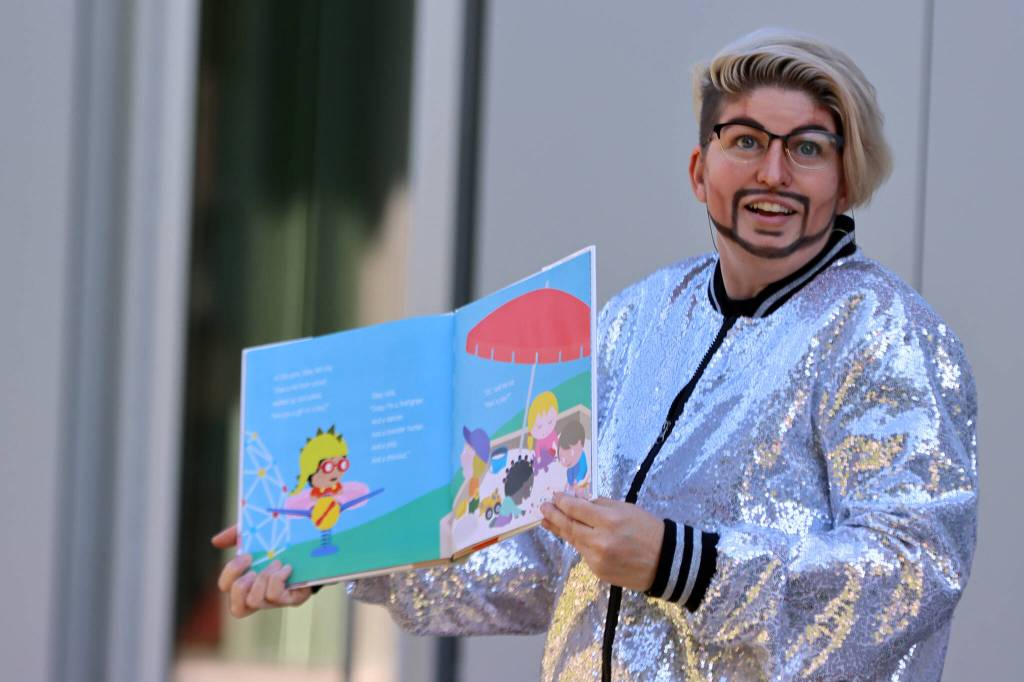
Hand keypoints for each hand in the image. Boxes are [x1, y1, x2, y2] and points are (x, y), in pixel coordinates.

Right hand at [212, 525, 312, 617]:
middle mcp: (259, 595)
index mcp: (248, 580)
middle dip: (240, 586)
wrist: (316, 542)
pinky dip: (277, 579)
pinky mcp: (293, 599)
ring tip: (275, 563)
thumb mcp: (258, 534)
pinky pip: (275, 597)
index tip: (246, 556)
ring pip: (254, 601)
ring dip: (262, 579)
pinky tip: (287, 567)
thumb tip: (215, 541)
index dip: (229, 575)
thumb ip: (236, 535)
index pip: (226, 589)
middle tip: (253, 568)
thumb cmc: (284, 542)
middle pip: (236, 609)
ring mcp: (276, 600)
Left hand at [540, 494, 662, 591]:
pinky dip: (579, 543)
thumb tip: (578, 500)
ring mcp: (598, 560)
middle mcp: (600, 542)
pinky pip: (584, 554)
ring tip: (549, 521)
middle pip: (569, 526)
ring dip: (561, 530)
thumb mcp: (626, 509)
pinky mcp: (598, 572)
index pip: (576, 509)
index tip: (555, 496)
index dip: (562, 502)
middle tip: (543, 508)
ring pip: (574, 541)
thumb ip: (600, 505)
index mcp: (609, 521)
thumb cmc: (648, 530)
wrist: (667, 562)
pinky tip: (574, 536)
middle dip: (554, 516)